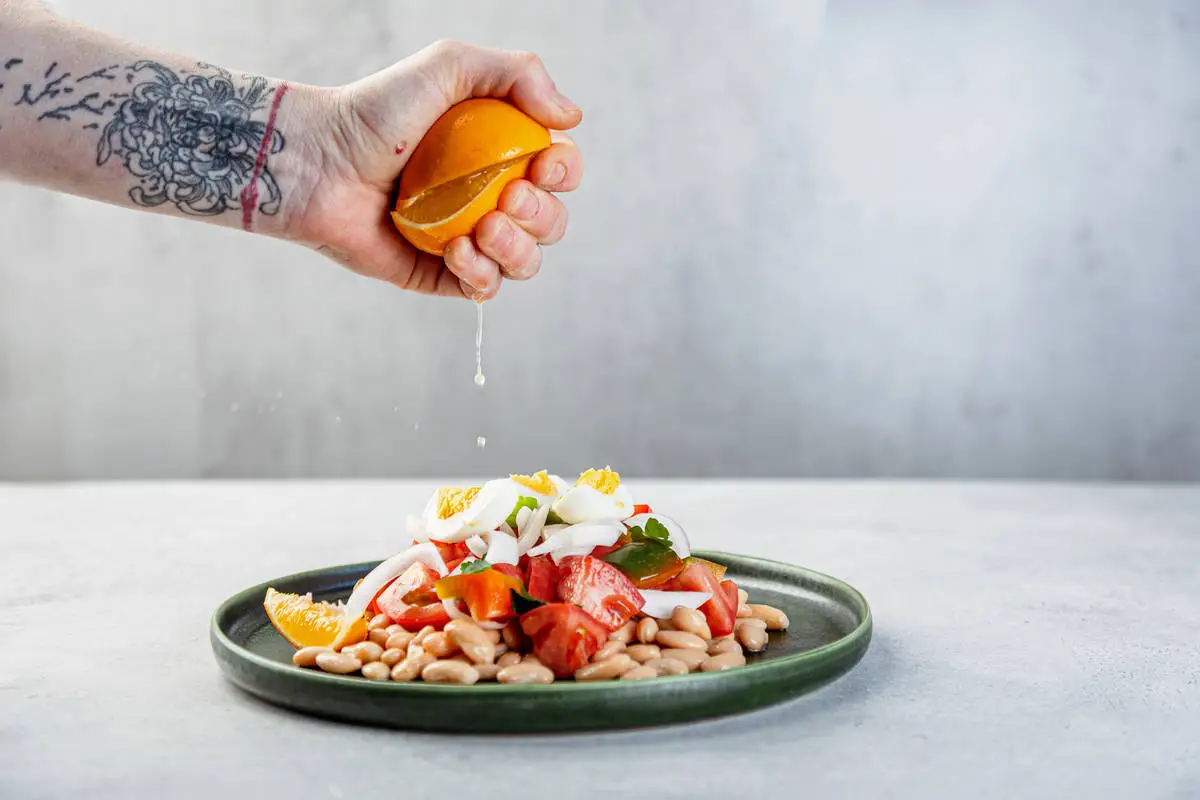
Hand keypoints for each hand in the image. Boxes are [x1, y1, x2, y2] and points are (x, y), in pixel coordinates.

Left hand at [285, 40, 582, 299]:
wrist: (317, 161)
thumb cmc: (376, 111)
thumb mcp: (449, 66)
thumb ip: (517, 73)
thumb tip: (571, 118)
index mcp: (500, 153)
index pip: (559, 172)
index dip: (564, 174)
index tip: (542, 165)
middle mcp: (489, 197)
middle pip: (551, 222)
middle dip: (542, 215)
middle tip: (507, 196)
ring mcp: (467, 238)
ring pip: (527, 261)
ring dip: (518, 249)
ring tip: (482, 228)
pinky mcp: (439, 274)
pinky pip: (484, 289)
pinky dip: (481, 274)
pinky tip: (456, 250)